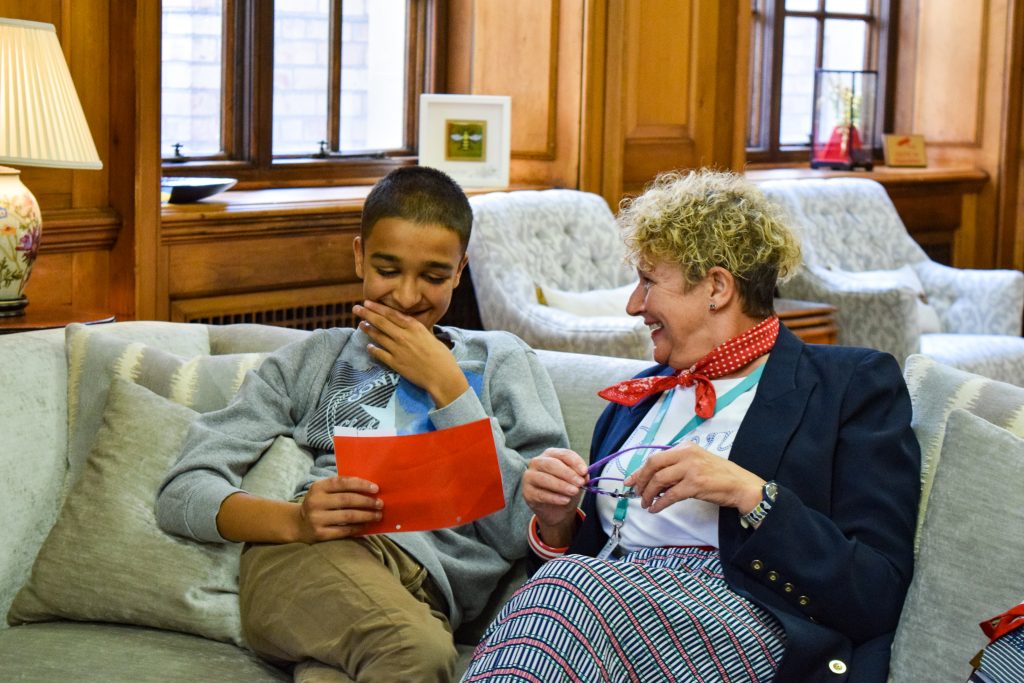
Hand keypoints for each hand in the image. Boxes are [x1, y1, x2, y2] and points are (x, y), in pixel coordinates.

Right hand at [296, 475, 382, 542]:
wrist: (299, 524)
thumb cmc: (319, 504)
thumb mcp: (324, 492)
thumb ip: (341, 488)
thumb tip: (370, 488)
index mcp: (318, 487)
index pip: (342, 483)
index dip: (361, 485)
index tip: (376, 489)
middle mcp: (315, 502)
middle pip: (347, 500)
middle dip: (367, 502)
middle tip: (380, 504)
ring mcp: (316, 519)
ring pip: (348, 516)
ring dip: (366, 515)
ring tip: (377, 515)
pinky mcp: (320, 534)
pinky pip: (344, 530)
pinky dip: (358, 528)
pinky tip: (366, 526)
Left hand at [354, 300, 467, 406]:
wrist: (442, 376)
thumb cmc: (442, 357)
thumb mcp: (430, 337)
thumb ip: (417, 330)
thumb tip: (408, 325)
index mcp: (414, 327)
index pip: (391, 314)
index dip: (377, 308)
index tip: (367, 302)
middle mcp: (404, 336)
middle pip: (381, 322)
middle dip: (367, 314)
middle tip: (356, 308)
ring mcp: (398, 349)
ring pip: (378, 336)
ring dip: (367, 329)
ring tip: (360, 324)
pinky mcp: (395, 363)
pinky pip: (379, 354)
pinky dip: (372, 349)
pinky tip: (368, 346)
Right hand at [524, 448, 588, 545]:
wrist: (557, 510)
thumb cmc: (566, 489)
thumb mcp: (576, 481)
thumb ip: (580, 475)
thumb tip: (584, 474)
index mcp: (550, 455)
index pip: (563, 454)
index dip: (575, 461)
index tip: (584, 471)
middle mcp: (537, 462)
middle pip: (551, 464)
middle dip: (567, 473)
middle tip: (580, 482)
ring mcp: (529, 477)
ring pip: (544, 478)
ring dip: (561, 485)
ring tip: (574, 491)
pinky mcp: (527, 492)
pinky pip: (540, 494)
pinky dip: (554, 497)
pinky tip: (565, 500)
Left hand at [624, 442, 763, 514]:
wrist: (740, 485)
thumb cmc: (718, 476)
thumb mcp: (696, 463)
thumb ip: (676, 467)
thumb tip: (652, 480)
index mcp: (685, 447)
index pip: (656, 457)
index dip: (640, 470)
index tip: (629, 481)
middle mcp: (686, 454)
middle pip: (653, 465)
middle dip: (641, 480)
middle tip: (637, 493)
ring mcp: (691, 469)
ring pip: (659, 480)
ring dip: (649, 494)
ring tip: (646, 504)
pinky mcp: (695, 484)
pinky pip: (670, 495)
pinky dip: (660, 503)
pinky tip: (656, 509)